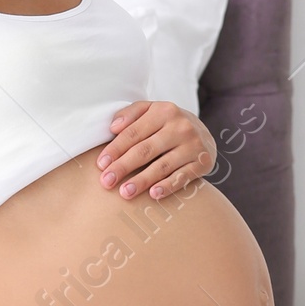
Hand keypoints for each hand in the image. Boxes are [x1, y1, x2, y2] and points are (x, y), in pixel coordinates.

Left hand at [97, 101, 215, 200]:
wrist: (204, 133)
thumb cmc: (167, 124)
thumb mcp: (151, 111)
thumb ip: (131, 113)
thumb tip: (113, 127)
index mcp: (164, 111)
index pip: (134, 132)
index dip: (115, 149)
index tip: (101, 164)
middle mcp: (180, 127)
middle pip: (145, 150)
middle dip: (123, 167)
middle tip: (106, 182)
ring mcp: (193, 145)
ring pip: (162, 166)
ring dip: (142, 180)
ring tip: (124, 193)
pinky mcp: (203, 163)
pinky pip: (183, 177)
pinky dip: (168, 186)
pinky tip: (153, 194)